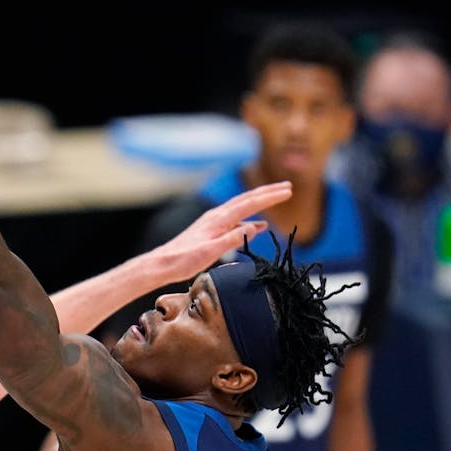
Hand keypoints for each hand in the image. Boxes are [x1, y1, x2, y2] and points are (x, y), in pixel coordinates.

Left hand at [153, 181, 292, 276]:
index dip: (270, 197)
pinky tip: (257, 224)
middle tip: (288, 187)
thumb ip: (233, 238)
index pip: (250, 204)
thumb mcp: (210, 252)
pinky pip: (235, 219)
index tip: (288, 191)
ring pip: (241, 207)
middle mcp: (216, 216)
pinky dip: (249, 218)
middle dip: (268, 192)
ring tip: (276, 198)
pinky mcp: (210, 229)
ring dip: (260, 202)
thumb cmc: (183, 260)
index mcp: (218, 219)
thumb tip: (256, 226)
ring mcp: (213, 221)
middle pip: (247, 199)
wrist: (162, 263)